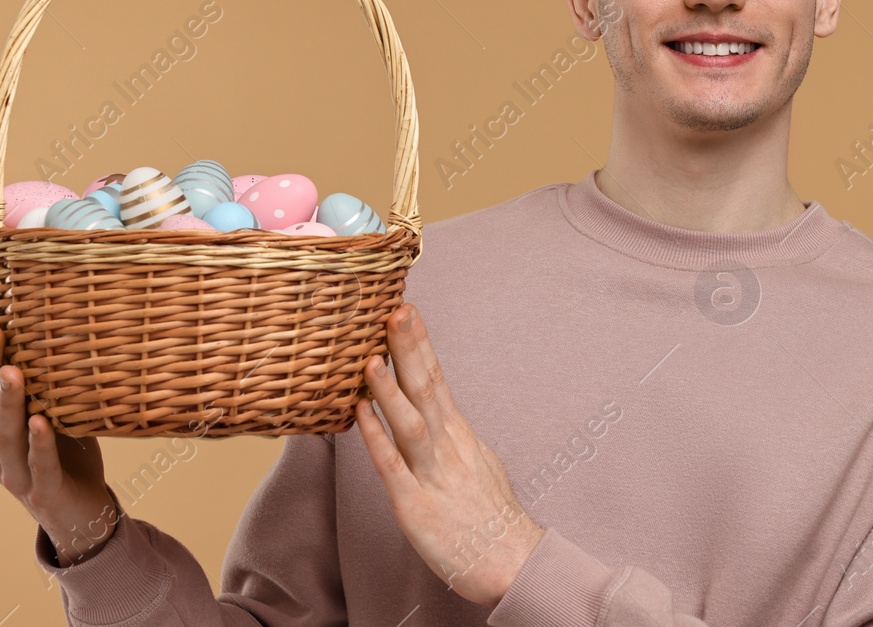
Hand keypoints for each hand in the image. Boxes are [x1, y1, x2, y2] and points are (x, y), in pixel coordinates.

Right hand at [0, 298, 116, 565]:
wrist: (84, 514)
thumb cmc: (68, 455)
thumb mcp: (55, 412)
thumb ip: (48, 381)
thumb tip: (62, 322)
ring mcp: (15, 475)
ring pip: (4, 434)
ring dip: (8, 400)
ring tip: (13, 368)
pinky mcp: (43, 492)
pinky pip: (39, 464)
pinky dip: (39, 442)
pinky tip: (41, 421)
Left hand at [357, 303, 544, 606]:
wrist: (512, 563)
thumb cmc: (489, 515)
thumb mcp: (475, 461)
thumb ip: (450, 434)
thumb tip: (431, 410)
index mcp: (459, 434)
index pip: (437, 379)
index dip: (420, 344)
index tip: (407, 309)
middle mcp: (449, 447)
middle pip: (427, 389)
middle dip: (409, 347)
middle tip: (395, 309)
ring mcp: (433, 475)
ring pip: (411, 424)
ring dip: (391, 390)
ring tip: (372, 358)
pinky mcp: (416, 506)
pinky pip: (393, 468)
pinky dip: (376, 438)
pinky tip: (360, 414)